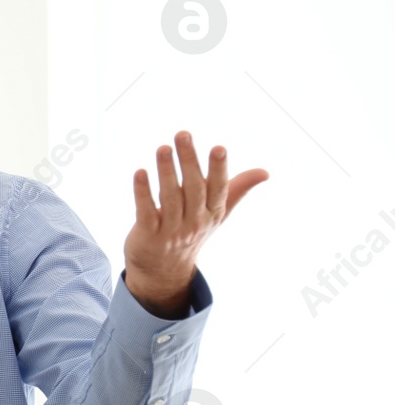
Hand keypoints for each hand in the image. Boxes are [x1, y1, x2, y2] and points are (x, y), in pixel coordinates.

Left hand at [123, 130, 267, 316]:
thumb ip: (236, 189)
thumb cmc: (192, 231)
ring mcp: (171, 229)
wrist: (164, 270)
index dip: (219, 169)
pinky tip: (139, 172)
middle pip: (193, 188)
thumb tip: (265, 172)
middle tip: (183, 134)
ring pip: (169, 197)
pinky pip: (146, 211)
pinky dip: (142, 192)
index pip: (218, 188)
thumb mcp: (217, 213)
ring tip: (163, 147)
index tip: (219, 147)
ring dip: (166, 171)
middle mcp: (195, 221)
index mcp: (213, 212)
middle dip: (189, 160)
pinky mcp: (148, 234)